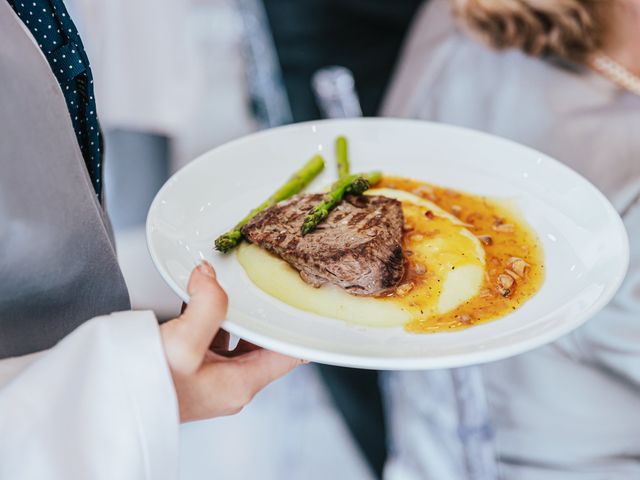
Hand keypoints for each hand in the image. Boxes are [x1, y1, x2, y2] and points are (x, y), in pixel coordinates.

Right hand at [160, 261, 303, 421]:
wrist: (103, 399)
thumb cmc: (144, 386)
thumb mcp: (182, 342)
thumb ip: (206, 304)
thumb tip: (210, 274)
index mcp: (240, 384)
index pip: (289, 355)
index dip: (300, 328)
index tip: (305, 300)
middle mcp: (230, 381)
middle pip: (264, 340)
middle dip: (265, 311)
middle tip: (269, 280)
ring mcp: (211, 373)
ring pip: (238, 333)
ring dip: (236, 309)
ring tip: (239, 280)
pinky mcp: (192, 364)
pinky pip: (213, 333)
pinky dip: (211, 312)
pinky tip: (203, 290)